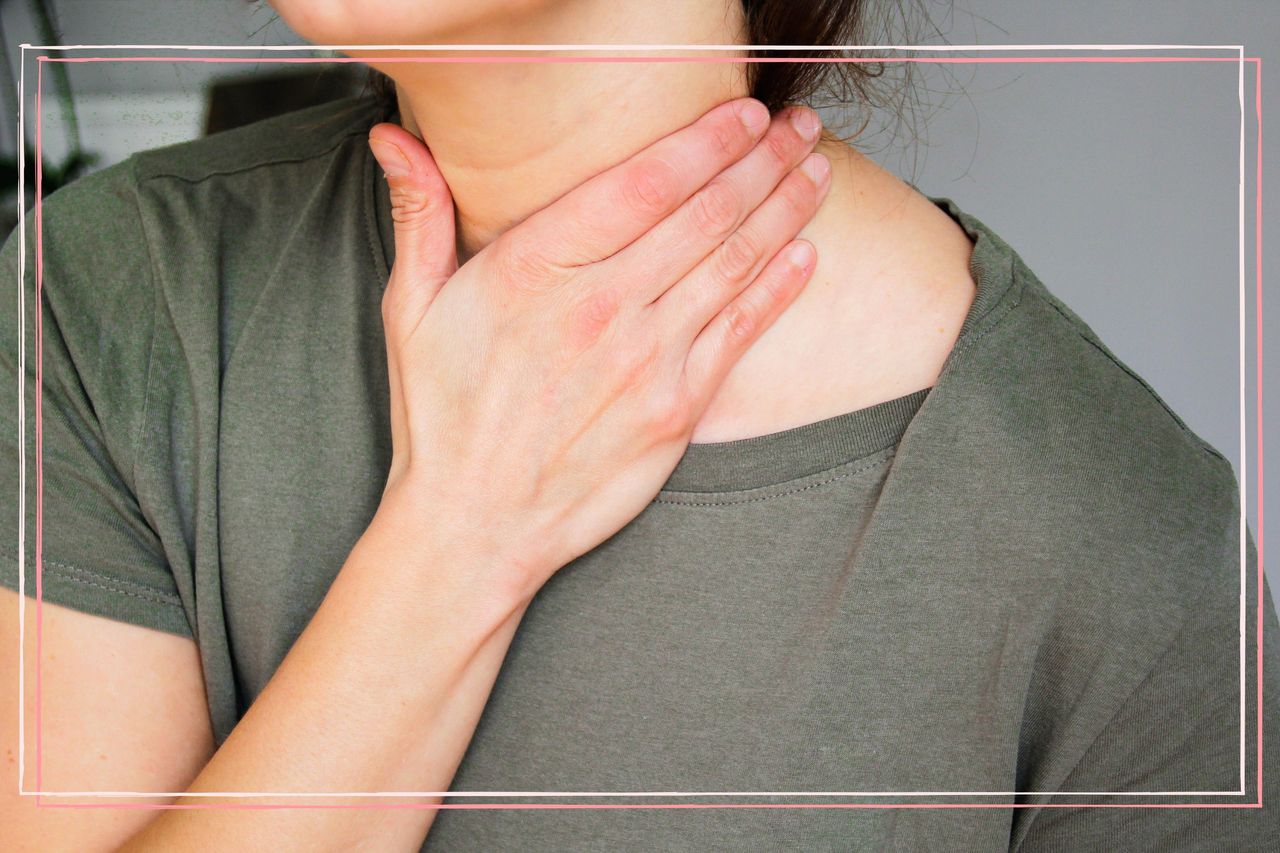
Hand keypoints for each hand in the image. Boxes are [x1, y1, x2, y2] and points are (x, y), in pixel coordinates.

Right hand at [367, 97, 830, 601]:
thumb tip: (395, 137)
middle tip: (801, 126)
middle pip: (703, 214)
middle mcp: (600, 307)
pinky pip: (740, 333)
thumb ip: (419, 216)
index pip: (643, 184)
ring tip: (817, 170)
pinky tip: (805, 254)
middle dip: (763, 161)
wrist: (475, 526)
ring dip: (783, 211)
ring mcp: (645, 360)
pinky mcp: (675, 409)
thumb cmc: (443, 418)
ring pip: (732, 265)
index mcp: (535, 269)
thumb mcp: (413, 311)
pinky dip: (778, 289)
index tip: (742, 113)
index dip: (704, 142)